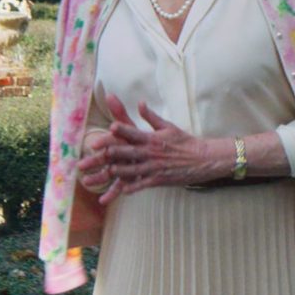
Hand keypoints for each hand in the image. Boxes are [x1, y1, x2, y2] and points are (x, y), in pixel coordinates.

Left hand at [80, 95, 226, 203]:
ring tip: (99, 175)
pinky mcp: (159, 179)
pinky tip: (121, 191)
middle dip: (106, 155)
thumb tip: (139, 103)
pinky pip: (142, 184)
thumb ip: (151, 116)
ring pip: (130, 170)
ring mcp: (154, 167)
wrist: (203, 158)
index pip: (131, 132)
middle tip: (91, 156)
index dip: (117, 131)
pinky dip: (132, 187)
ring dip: (114, 173)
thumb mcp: (168, 126)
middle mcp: (151, 152)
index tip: (105, 129)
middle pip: (125, 153)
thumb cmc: (184, 141)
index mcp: (152, 137)